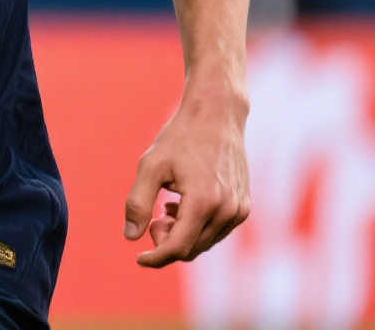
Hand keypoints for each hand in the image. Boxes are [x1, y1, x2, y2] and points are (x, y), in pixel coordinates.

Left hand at [124, 91, 249, 266]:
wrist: (216, 116)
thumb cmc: (179, 138)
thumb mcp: (150, 166)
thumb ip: (138, 203)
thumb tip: (130, 237)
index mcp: (204, 202)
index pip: (178, 247)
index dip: (156, 258)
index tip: (138, 258)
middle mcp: (228, 211)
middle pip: (191, 248)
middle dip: (167, 240)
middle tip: (155, 214)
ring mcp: (239, 210)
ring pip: (205, 242)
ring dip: (182, 233)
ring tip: (168, 204)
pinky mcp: (244, 206)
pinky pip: (217, 231)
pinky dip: (196, 226)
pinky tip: (182, 204)